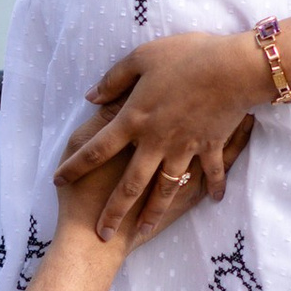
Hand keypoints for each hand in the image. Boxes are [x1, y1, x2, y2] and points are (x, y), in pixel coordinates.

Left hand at [55, 31, 269, 240]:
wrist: (232, 68)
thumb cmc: (185, 56)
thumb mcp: (140, 59)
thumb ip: (113, 81)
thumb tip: (90, 98)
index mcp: (134, 119)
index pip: (96, 149)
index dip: (75, 167)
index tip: (58, 181)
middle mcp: (155, 141)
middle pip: (129, 184)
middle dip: (114, 212)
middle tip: (102, 234)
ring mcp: (185, 147)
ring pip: (165, 189)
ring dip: (154, 212)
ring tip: (144, 230)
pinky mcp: (210, 146)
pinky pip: (211, 173)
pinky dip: (214, 186)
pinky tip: (215, 200)